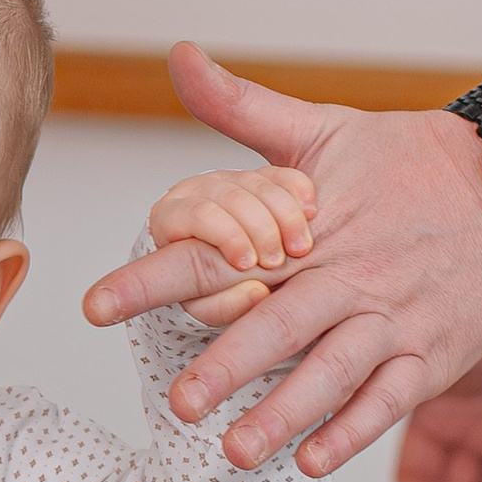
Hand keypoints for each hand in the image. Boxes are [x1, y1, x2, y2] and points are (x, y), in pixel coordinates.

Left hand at [84, 48, 481, 474]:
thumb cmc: (414, 157)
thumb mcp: (323, 125)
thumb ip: (240, 107)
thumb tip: (179, 55)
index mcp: (308, 228)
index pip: (217, 254)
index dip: (154, 279)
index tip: (96, 304)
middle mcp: (348, 276)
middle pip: (277, 324)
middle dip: (226, 365)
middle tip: (178, 403)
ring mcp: (394, 317)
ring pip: (334, 370)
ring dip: (286, 412)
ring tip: (236, 449)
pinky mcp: (436, 353)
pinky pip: (393, 398)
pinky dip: (355, 430)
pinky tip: (313, 460)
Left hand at [142, 162, 317, 325]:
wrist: (222, 278)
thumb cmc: (205, 291)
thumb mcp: (206, 307)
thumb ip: (224, 305)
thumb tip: (256, 293)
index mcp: (170, 218)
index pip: (198, 213)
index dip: (228, 236)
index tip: (248, 265)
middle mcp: (197, 191)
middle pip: (232, 196)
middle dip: (261, 229)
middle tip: (277, 262)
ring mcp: (230, 179)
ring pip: (259, 183)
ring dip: (286, 216)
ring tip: (300, 248)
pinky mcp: (260, 176)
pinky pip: (283, 174)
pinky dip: (299, 191)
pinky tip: (310, 213)